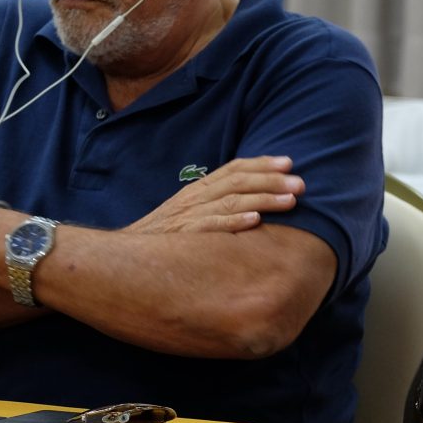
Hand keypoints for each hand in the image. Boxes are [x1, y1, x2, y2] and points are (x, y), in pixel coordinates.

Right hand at [124, 156, 302, 233]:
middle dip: (272, 181)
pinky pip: (211, 228)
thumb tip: (255, 199)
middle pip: (238, 182)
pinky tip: (256, 222)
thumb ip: (216, 203)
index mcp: (198, 190)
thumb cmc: (164, 238)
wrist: (121, 259)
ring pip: (230, 202)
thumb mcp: (188, 213)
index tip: (289, 163)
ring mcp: (188, 217)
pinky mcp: (183, 238)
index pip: (233, 169)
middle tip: (300, 184)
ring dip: (263, 199)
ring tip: (291, 201)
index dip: (262, 164)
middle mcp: (195, 198)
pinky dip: (234, 223)